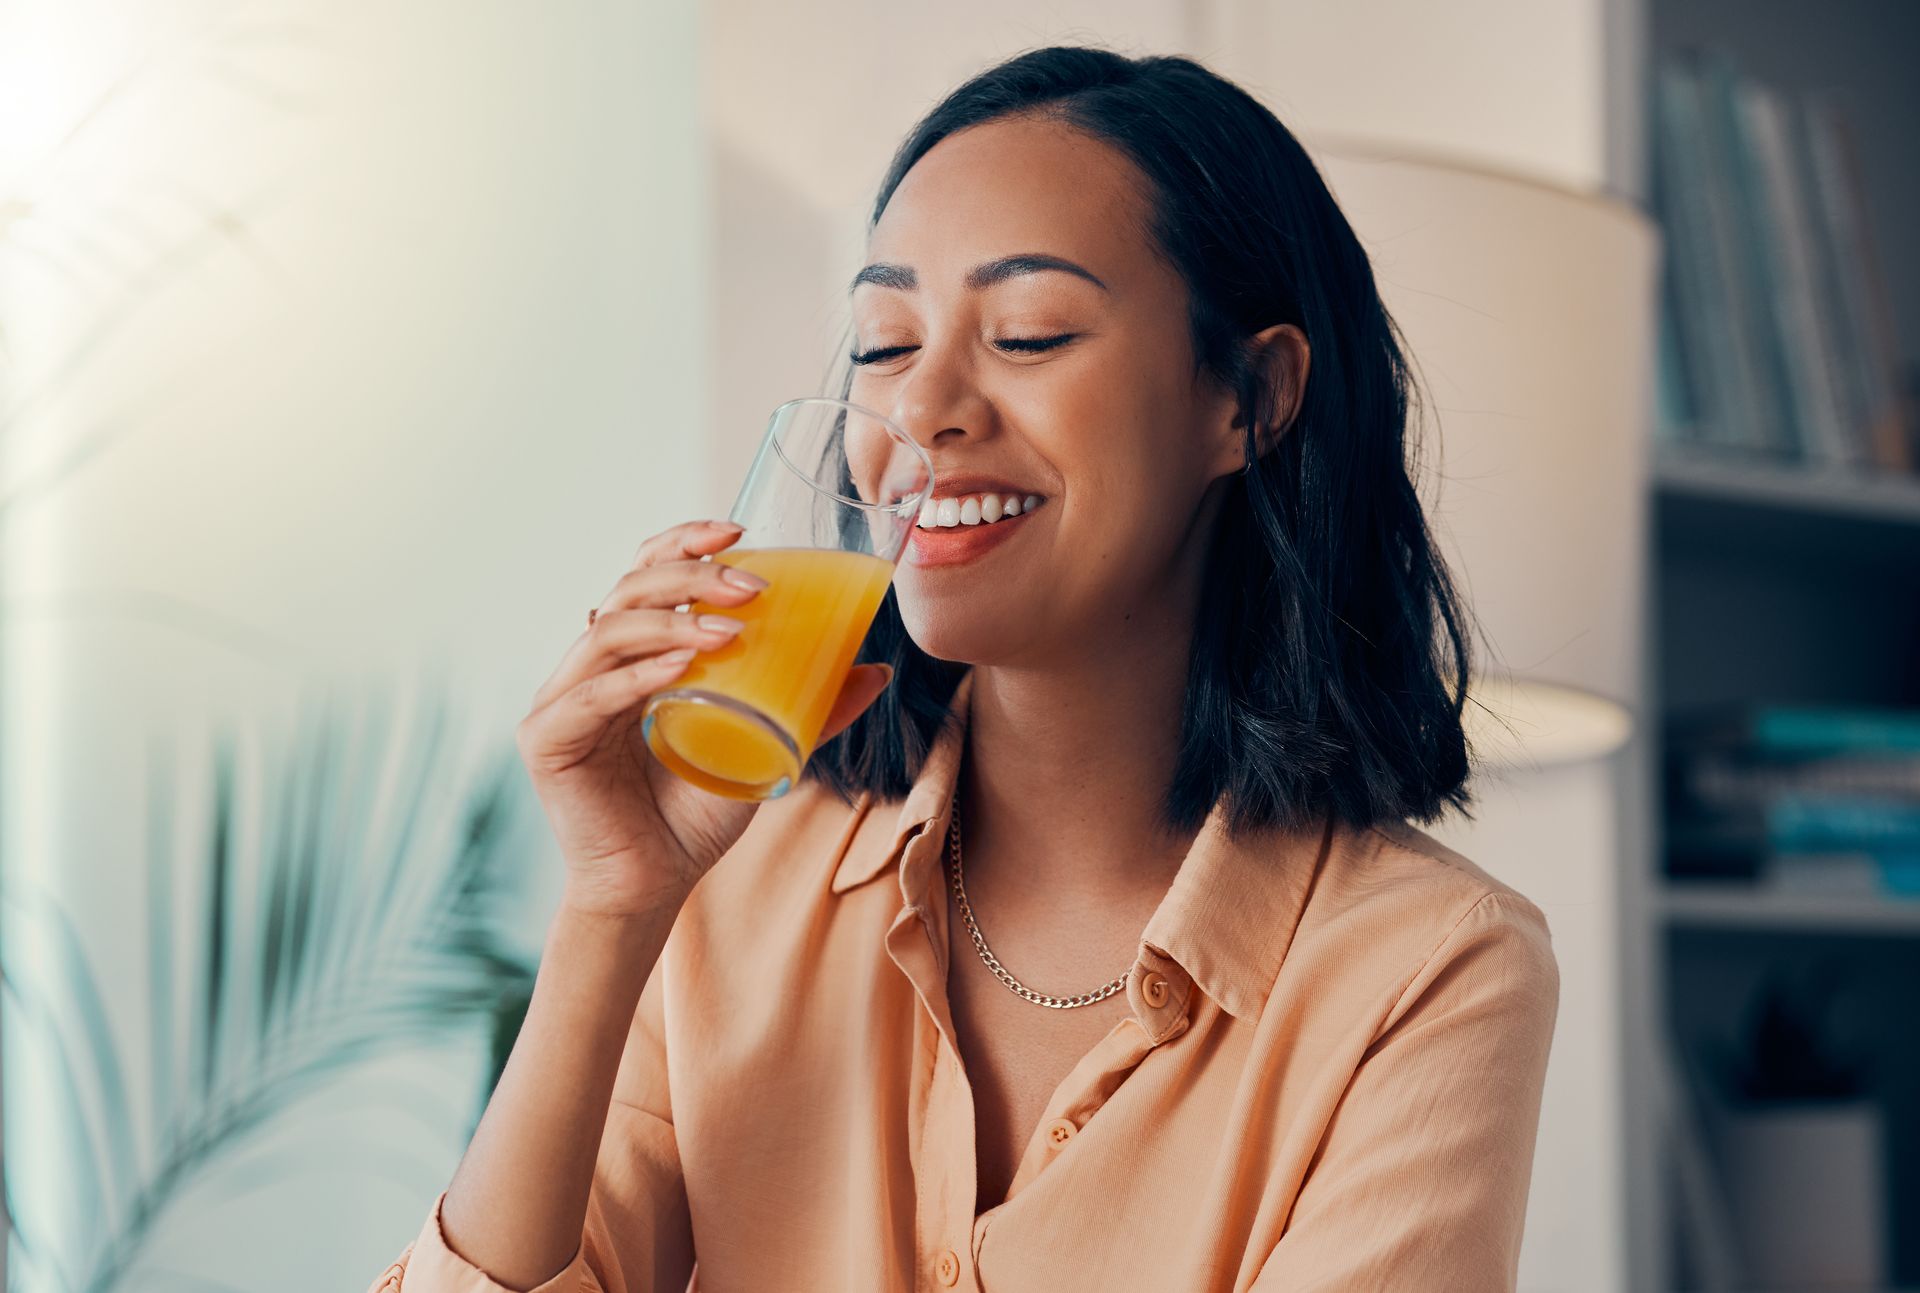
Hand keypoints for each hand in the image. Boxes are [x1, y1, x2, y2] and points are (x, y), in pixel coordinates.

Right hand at [516, 520, 892, 916]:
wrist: (655, 885)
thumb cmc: (698, 814)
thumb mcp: (766, 747)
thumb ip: (812, 710)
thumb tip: (877, 670)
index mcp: (631, 653)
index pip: (646, 574)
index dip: (683, 543)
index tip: (739, 531)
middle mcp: (590, 666)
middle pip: (629, 590)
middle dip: (691, 576)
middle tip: (751, 587)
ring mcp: (562, 699)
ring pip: (609, 631)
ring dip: (671, 620)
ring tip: (730, 629)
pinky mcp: (547, 740)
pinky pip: (594, 695)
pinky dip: (638, 675)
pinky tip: (681, 665)